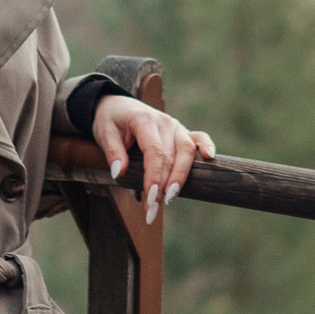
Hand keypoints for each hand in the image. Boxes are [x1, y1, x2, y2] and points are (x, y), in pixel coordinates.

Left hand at [89, 94, 216, 224]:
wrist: (118, 105)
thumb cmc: (111, 121)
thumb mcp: (104, 133)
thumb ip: (113, 152)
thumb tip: (120, 173)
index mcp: (144, 120)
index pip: (154, 151)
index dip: (154, 175)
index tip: (151, 197)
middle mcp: (164, 122)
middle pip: (171, 155)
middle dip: (165, 184)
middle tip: (155, 207)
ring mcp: (175, 126)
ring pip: (186, 150)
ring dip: (182, 175)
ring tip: (172, 196)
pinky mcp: (181, 131)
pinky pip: (198, 137)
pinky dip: (206, 146)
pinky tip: (209, 158)